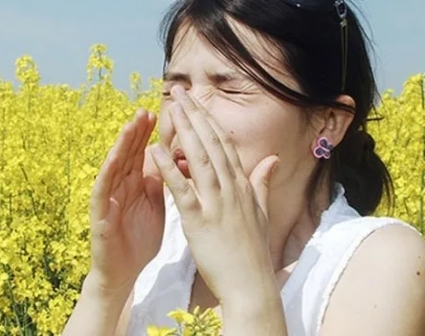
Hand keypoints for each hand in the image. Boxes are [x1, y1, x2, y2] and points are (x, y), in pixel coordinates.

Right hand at [88, 109, 165, 293]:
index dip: (151, 134)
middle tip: (146, 109)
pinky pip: (102, 191)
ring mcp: (108, 198)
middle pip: (128, 154)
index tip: (164, 113)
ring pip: (114, 166)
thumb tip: (170, 159)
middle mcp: (120, 186)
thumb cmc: (139, 240)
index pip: (143, 153)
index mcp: (136, 184)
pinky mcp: (100, 214)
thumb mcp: (155, 206)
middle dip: (137, 132)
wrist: (124, 272)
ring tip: (130, 126)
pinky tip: (113, 159)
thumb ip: (159, 183)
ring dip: (122, 145)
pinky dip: (107, 173)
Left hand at [148, 86, 279, 300]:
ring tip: (171, 108)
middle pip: (211, 143)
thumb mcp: (260, 212)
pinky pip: (182, 189)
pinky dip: (169, 168)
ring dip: (184, 131)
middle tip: (180, 92)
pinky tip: (155, 150)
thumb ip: (262, 183)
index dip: (209, 121)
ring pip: (199, 158)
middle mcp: (231, 188)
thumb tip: (272, 160)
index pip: (224, 144)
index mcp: (242, 185)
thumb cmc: (251, 251)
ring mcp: (216, 203)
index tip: (196, 102)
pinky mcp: (199, 220)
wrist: (251, 284)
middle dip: (195, 115)